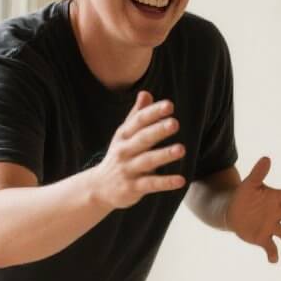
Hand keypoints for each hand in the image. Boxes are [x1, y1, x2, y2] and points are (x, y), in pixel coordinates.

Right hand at [89, 91, 186, 209]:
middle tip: (175, 123)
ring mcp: (128, 169)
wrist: (98, 187)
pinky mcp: (132, 187)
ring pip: (147, 161)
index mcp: (124, 135)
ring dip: (164, 155)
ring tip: (181, 149)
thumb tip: (146, 93)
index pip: (139, 121)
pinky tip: (181, 180)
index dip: (153, 113)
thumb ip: (137, 116)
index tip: (169, 105)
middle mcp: (124, 150)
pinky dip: (165, 182)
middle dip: (158, 130)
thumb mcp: (125, 135)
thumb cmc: (120, 156)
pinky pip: (151, 184)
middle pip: (142, 139)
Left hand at [226, 156, 280, 262]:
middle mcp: (279, 214)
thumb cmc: (245, 196)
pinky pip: (272, 248)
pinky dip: (273, 255)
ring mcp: (273, 227)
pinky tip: (272, 259)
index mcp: (278, 199)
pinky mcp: (264, 239)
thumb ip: (258, 173)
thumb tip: (266, 158)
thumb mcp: (250, 184)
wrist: (233, 211)